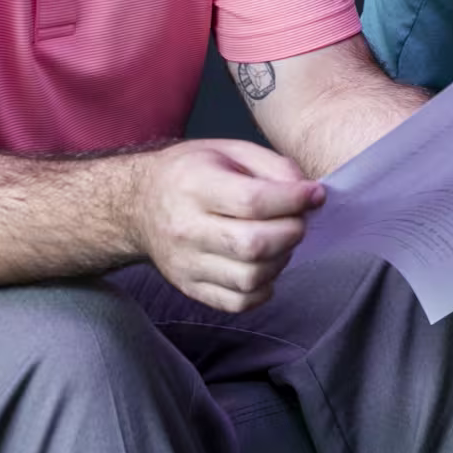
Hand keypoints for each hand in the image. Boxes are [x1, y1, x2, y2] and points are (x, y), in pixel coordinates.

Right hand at [132, 139, 321, 312]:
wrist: (139, 203)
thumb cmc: (191, 172)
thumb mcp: (229, 150)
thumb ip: (273, 166)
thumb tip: (308, 194)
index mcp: (195, 185)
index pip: (253, 201)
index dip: (293, 200)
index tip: (314, 195)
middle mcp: (186, 227)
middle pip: (253, 245)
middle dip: (291, 232)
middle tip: (296, 219)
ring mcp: (185, 263)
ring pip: (249, 278)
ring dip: (281, 261)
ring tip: (279, 241)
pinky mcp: (189, 287)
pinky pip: (237, 302)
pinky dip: (262, 289)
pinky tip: (265, 266)